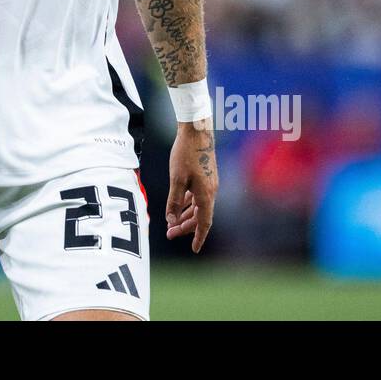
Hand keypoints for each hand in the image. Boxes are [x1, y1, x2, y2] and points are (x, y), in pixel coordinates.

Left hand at [166, 120, 215, 252]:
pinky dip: (188, 203)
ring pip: (198, 206)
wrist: (197, 130)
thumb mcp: (177, 179)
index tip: (193, 249)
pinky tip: (179, 205)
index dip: (198, 236)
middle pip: (199, 216)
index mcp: (206, 194)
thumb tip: (171, 220)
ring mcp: (209, 183)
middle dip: (185, 227)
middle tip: (169, 234)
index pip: (204, 222)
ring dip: (185, 215)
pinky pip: (197, 196)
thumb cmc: (186, 153)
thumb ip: (174, 201)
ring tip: (172, 223)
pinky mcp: (205, 176)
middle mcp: (211, 191)